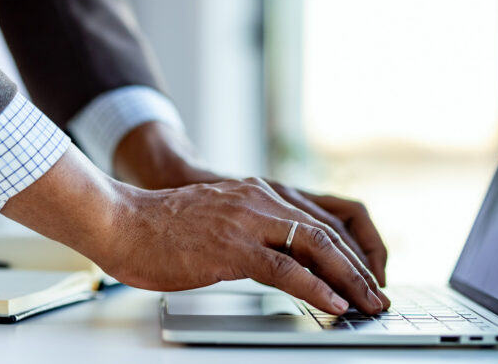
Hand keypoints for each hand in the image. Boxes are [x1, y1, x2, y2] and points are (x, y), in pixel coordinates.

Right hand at [2, 147, 388, 314]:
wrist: (121, 220)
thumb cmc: (159, 228)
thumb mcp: (217, 220)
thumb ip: (248, 231)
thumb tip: (276, 261)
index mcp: (257, 193)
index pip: (318, 220)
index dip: (348, 250)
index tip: (364, 277)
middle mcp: (259, 200)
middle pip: (326, 231)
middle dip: (358, 267)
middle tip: (377, 295)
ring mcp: (247, 221)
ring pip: (315, 246)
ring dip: (349, 278)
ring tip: (368, 303)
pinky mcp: (232, 247)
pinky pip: (286, 268)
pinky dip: (316, 288)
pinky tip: (333, 303)